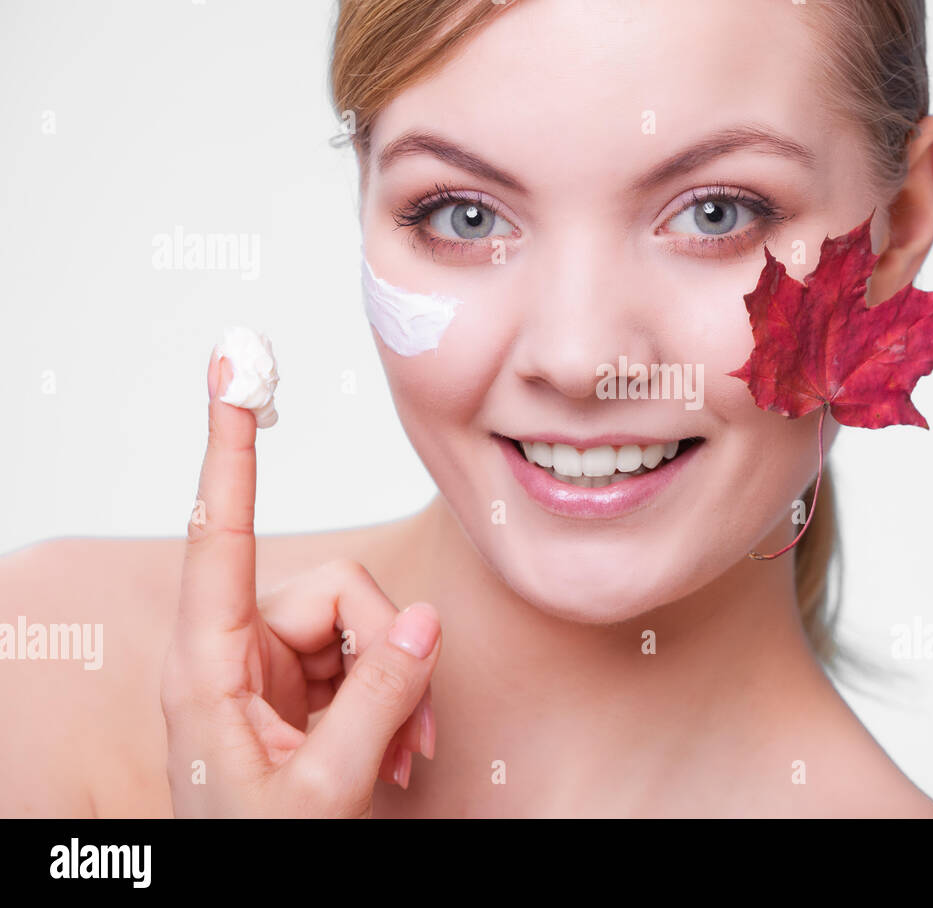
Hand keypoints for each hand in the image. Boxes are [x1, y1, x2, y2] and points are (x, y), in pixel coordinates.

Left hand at [161, 347, 442, 816]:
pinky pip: (369, 658)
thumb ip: (377, 701)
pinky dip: (394, 703)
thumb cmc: (256, 852)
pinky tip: (394, 755)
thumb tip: (425, 622)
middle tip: (405, 736)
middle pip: (338, 593)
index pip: (218, 536)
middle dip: (386, 655)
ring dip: (396, 690)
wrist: (248, 890)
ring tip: (398, 758)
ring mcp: (272, 668)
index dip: (230, 452)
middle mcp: (236, 653)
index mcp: (208, 668)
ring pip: (364, 625)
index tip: (232, 375)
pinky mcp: (304, 686)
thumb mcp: (322, 791)